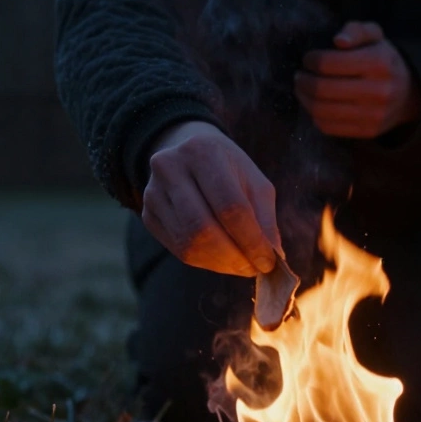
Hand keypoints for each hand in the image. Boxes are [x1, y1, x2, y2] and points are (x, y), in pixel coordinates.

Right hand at [141, 120, 281, 276]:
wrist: (188, 154)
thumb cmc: (229, 169)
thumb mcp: (254, 182)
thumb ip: (265, 218)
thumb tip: (272, 255)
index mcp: (203, 152)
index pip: (230, 207)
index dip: (251, 240)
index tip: (268, 262)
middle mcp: (171, 168)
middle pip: (204, 228)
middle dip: (234, 257)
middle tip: (253, 269)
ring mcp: (153, 192)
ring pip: (189, 244)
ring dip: (220, 264)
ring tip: (240, 266)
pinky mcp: (148, 214)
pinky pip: (178, 249)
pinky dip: (204, 261)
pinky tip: (221, 259)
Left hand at [295, 21, 420, 138]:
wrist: (407, 94)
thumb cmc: (382, 60)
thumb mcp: (374, 36)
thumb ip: (356, 30)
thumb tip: (339, 40)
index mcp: (379, 62)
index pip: (330, 63)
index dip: (312, 60)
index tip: (308, 59)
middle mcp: (378, 90)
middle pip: (322, 89)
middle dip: (303, 81)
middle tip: (299, 75)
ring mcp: (373, 114)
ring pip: (322, 110)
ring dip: (304, 99)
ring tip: (301, 89)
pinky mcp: (367, 131)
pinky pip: (329, 127)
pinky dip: (315, 116)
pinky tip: (314, 104)